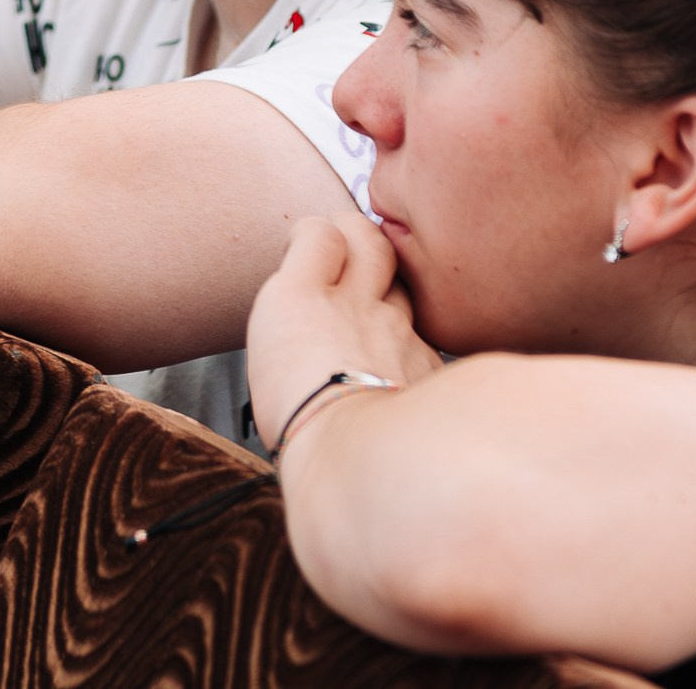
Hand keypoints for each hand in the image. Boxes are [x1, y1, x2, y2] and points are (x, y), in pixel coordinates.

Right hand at [246, 215, 441, 445]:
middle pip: (370, 240)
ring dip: (389, 289)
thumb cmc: (299, 424)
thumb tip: (304, 320)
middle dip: (361, 234)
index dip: (315, 235)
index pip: (318, 234)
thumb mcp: (269, 364)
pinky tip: (396, 371)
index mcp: (299, 299)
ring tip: (374, 309)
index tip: (309, 245)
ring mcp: (396, 331)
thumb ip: (293, 325)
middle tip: (351, 246)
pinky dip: (408, 348)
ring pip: (401, 287)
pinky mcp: (426, 363)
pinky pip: (421, 340)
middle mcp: (354, 304)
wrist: (356, 461)